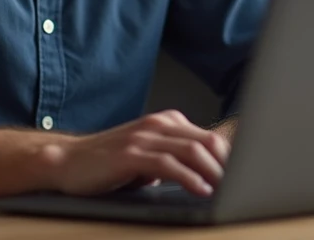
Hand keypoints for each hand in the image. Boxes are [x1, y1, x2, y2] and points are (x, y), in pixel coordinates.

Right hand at [40, 109, 229, 197]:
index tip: (246, 176)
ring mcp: (143, 137)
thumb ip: (174, 159)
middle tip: (243, 186)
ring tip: (227, 190)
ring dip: (213, 173)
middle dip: (228, 166)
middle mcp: (157, 125)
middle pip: (206, 141)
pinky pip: (168, 164)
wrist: (67, 161)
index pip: (209, 137)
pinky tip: (200, 190)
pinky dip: (189, 177)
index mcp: (166, 122)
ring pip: (191, 150)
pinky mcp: (130, 154)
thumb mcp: (147, 157)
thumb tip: (208, 175)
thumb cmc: (108, 163)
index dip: (231, 158)